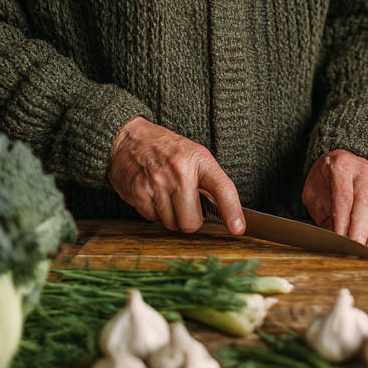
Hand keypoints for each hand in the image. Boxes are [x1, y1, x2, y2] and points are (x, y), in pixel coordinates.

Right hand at [109, 116, 244, 234]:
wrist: (129, 138)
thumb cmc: (166, 149)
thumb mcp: (194, 155)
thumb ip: (208, 182)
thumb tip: (223, 214)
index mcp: (199, 160)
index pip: (222, 189)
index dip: (232, 211)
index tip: (238, 228)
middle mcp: (180, 172)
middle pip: (191, 222)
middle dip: (190, 220)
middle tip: (186, 206)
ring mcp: (158, 183)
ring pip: (171, 224)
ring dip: (171, 217)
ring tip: (167, 196)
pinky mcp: (139, 193)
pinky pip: (152, 219)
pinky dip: (154, 212)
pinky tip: (153, 195)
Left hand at [302, 150, 367, 251]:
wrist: (339, 161)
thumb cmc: (323, 181)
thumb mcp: (314, 192)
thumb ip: (323, 213)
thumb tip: (332, 239)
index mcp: (342, 168)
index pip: (344, 196)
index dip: (343, 219)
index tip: (340, 238)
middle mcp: (363, 174)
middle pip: (365, 202)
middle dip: (362, 228)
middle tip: (357, 247)